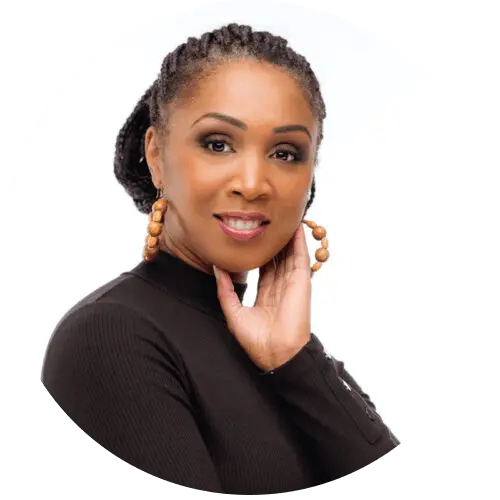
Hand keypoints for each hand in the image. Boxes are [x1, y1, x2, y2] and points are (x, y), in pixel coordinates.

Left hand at [213, 223, 311, 371]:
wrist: (277, 353)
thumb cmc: (257, 340)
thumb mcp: (234, 313)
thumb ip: (225, 290)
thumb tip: (216, 268)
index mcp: (266, 293)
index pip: (263, 266)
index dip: (259, 250)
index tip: (253, 235)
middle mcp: (280, 285)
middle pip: (277, 256)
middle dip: (273, 240)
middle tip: (267, 220)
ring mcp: (292, 282)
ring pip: (289, 253)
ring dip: (286, 236)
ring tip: (282, 216)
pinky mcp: (301, 280)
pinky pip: (300, 256)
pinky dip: (298, 240)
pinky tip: (295, 225)